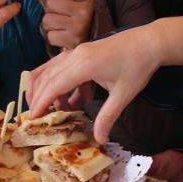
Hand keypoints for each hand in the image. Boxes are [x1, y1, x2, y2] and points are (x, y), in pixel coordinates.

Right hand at [26, 17, 182, 143]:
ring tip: (55, 111)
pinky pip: (60, 67)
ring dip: (47, 90)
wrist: (150, 42)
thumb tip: (100, 139)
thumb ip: (108, 117)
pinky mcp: (80, 51)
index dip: (40, 103)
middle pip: (45, 78)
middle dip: (38, 98)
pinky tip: (74, 101)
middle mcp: (74, 55)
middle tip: (37, 118)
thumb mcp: (124, 95)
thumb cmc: (138, 65)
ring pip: (49, 71)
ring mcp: (76, 51)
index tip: (32, 118)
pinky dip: (60, 84)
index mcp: (84, 65)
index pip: (53, 86)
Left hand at [28, 0, 93, 49]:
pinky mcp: (72, 40)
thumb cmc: (70, 18)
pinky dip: (51, 36)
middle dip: (49, 9)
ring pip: (48, 19)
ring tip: (61, 26)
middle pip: (51, 2)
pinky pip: (49, 35)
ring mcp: (79, 26)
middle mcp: (85, 11)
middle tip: (59, 14)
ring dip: (49, 24)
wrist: (84, 42)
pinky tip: (61, 35)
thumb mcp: (61, 2)